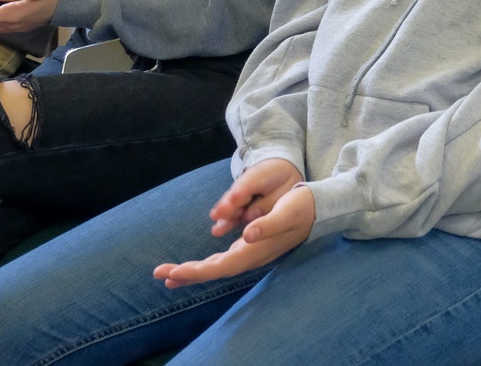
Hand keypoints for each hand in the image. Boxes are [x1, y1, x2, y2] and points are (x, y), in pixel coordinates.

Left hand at [153, 159, 310, 288]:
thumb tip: (247, 235)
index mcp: (257, 249)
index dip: (197, 271)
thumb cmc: (304, 205)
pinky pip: (224, 260)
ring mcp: (252, 252)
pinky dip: (206, 264)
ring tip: (169, 275)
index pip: (221, 266)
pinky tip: (196, 265)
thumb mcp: (288, 210)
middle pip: (215, 270)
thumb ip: (268, 224)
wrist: (321, 207)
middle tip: (159, 274)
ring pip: (218, 267)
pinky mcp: (252, 245)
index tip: (174, 272)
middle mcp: (253, 255)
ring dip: (194, 271)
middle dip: (187, 273)